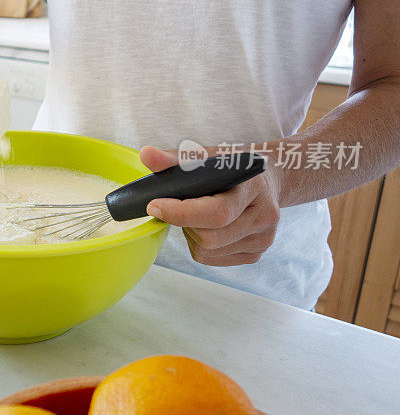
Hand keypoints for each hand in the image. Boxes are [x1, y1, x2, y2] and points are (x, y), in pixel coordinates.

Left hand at [139, 146, 282, 266]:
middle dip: (185, 224)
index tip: (154, 205)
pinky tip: (207, 227)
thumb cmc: (232, 167)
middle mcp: (263, 217)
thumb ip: (176, 157)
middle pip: (209, 237)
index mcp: (253, 188)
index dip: (180, 213)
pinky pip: (212, 259)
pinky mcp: (255, 254)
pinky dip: (200, 245)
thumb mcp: (207, 155)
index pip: (216, 213)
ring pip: (207, 251)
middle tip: (180, 206)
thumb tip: (147, 155)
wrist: (266, 180)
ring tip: (197, 215)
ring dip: (192, 235)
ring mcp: (262, 239)